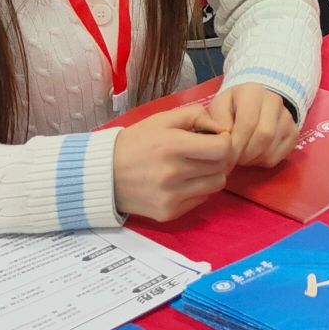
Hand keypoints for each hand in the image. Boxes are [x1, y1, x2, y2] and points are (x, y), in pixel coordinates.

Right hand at [111, 103, 234, 221]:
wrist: (104, 175)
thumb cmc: (136, 143)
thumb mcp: (162, 119)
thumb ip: (196, 116)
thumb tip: (222, 127)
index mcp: (173, 146)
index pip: (222, 148)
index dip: (224, 141)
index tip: (216, 139)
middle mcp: (173, 174)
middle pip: (222, 168)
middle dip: (219, 158)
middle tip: (205, 153)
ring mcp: (171, 197)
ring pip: (216, 186)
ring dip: (210, 175)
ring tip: (193, 167)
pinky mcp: (168, 213)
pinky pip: (200, 200)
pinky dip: (197, 190)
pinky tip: (180, 182)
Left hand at [211, 82, 299, 168]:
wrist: (256, 101)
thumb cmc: (233, 105)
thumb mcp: (219, 105)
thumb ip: (218, 119)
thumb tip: (224, 136)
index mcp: (253, 92)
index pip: (248, 123)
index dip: (235, 144)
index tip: (224, 156)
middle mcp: (275, 101)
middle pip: (263, 136)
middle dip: (244, 154)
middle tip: (232, 160)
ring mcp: (287, 117)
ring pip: (270, 149)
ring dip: (252, 159)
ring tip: (240, 156)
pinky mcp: (293, 133)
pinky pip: (278, 156)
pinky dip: (262, 162)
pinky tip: (252, 155)